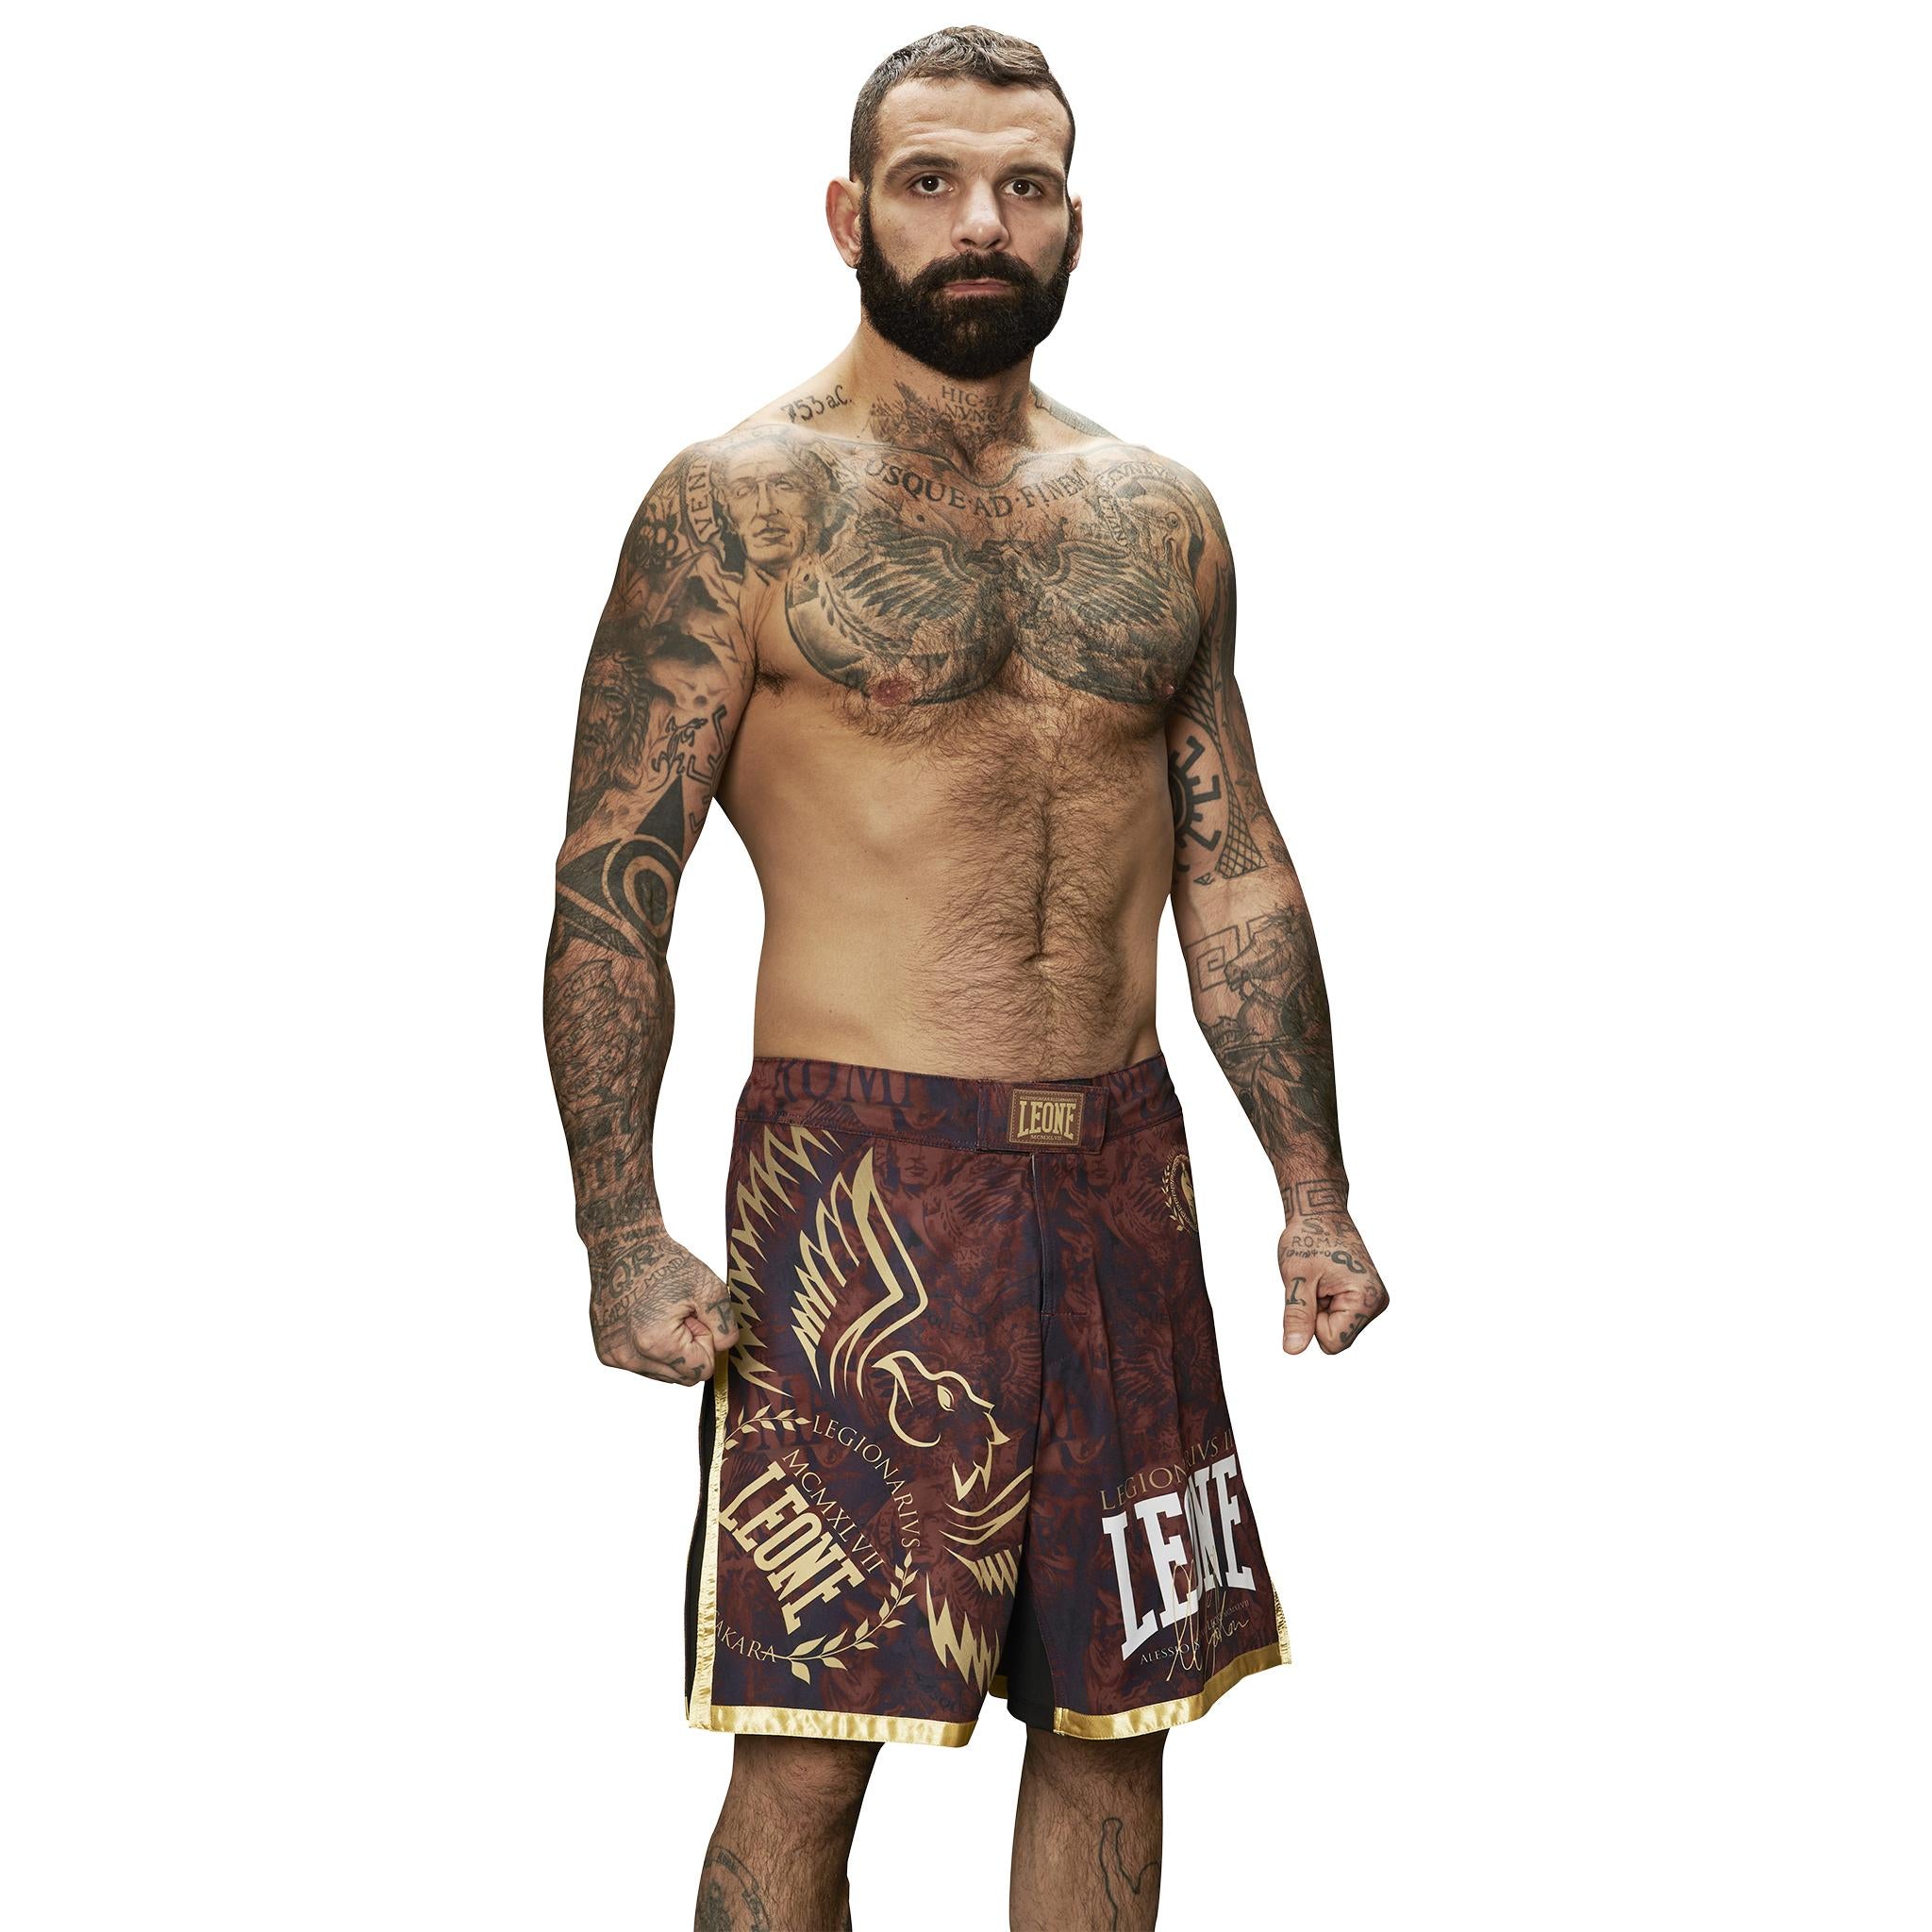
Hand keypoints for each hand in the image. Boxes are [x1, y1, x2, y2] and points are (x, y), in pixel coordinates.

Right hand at [587, 1226, 738, 1384]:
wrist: (622, 1246)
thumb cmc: (663, 1262)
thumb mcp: (710, 1288)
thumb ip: (726, 1327)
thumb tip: (723, 1349)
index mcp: (655, 1343)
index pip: (701, 1371)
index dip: (705, 1343)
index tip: (694, 1317)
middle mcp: (630, 1357)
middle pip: (681, 1377)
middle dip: (689, 1349)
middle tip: (681, 1315)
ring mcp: (614, 1356)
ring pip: (662, 1374)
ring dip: (670, 1350)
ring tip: (661, 1315)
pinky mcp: (606, 1352)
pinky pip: (643, 1364)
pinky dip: (651, 1347)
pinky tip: (646, 1319)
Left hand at [1277, 1206, 1388, 1355]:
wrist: (1319, 1211)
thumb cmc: (1309, 1238)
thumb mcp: (1298, 1278)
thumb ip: (1298, 1316)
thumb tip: (1293, 1349)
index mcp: (1366, 1298)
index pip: (1333, 1343)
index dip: (1313, 1322)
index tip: (1314, 1289)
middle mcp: (1376, 1302)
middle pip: (1337, 1339)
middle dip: (1319, 1316)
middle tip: (1316, 1283)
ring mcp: (1373, 1300)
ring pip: (1337, 1329)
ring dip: (1322, 1309)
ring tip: (1321, 1280)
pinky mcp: (1366, 1296)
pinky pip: (1340, 1316)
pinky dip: (1327, 1303)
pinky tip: (1327, 1280)